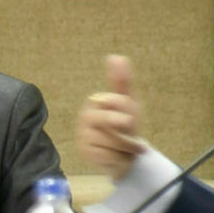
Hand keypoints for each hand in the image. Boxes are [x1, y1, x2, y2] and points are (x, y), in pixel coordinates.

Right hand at [78, 54, 148, 179]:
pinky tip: (118, 154)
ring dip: (127, 145)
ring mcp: (83, 135)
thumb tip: (116, 56)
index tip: (130, 115)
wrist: (123, 154)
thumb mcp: (128, 103)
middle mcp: (85, 117)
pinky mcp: (85, 152)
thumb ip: (122, 81)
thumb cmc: (125, 126)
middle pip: (109, 120)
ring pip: (111, 140)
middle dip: (124, 127)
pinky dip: (119, 156)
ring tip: (127, 146)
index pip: (115, 101)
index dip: (128, 110)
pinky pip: (108, 154)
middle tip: (130, 129)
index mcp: (95, 101)